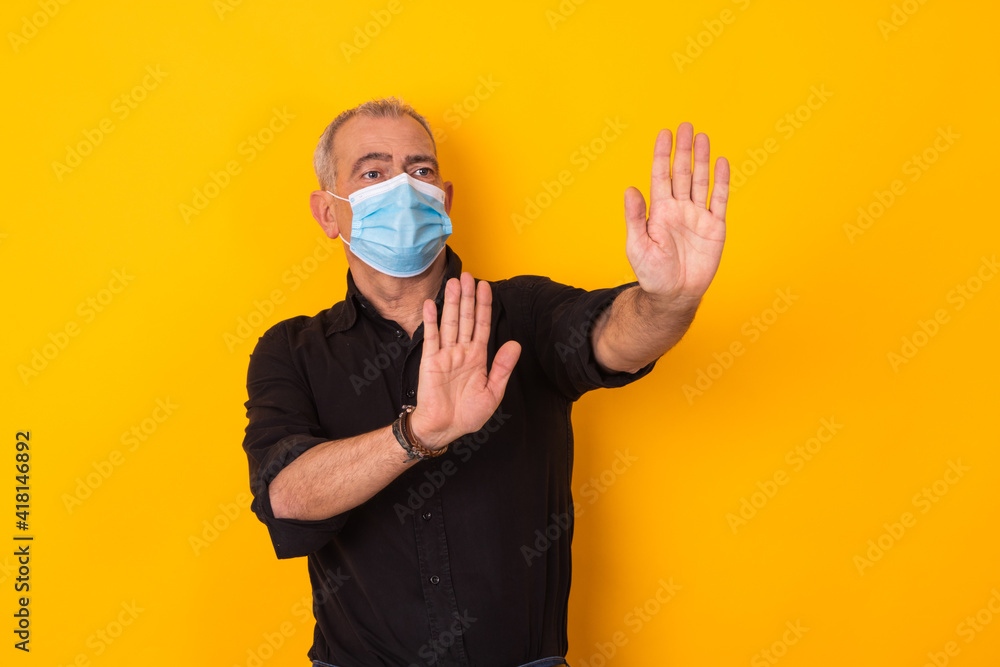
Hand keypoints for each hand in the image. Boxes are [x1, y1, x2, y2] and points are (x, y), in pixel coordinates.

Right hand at [410, 272, 520, 448]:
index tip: (486, 287)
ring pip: (450, 322)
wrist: (444, 428)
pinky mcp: (430, 361)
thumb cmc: (468, 414)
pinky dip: (430, 320)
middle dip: (468, 297)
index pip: (482, 325)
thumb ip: (502, 367)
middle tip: (469, 275)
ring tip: (454, 283)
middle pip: (465, 318)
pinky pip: (431, 337)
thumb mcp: (493, 392)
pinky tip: (430, 304)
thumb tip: (515, 344)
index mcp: (478, 357)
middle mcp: (461, 351)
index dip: (484, 306)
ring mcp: (445, 354)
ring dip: (451, 302)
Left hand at [624, 123, 729, 307]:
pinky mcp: (715, 227)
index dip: (662, 154)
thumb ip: (635, 217)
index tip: (664, 133)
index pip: (660, 175)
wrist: (674, 294)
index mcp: (659, 211)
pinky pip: (719, 200)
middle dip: (683, 150)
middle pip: (682, 172)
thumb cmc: (652, 273)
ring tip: (703, 137)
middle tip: (686, 126)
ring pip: (701, 181)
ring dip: (702, 159)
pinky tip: (722, 163)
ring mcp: (698, 216)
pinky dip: (722, 182)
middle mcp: (678, 209)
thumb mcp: (637, 245)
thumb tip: (630, 189)